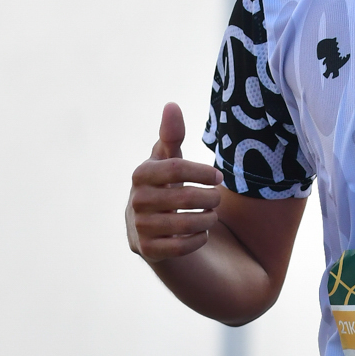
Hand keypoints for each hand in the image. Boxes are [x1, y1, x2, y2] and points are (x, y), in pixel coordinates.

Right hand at [125, 102, 223, 262]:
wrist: (147, 227)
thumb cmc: (163, 185)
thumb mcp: (166, 160)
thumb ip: (171, 135)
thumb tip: (171, 105)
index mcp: (141, 174)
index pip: (177, 168)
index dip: (203, 172)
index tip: (218, 176)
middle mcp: (136, 201)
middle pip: (186, 197)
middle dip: (211, 198)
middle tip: (218, 198)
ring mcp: (139, 227)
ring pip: (187, 223)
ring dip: (208, 219)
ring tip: (212, 215)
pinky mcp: (147, 251)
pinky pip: (182, 246)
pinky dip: (199, 239)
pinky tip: (202, 233)